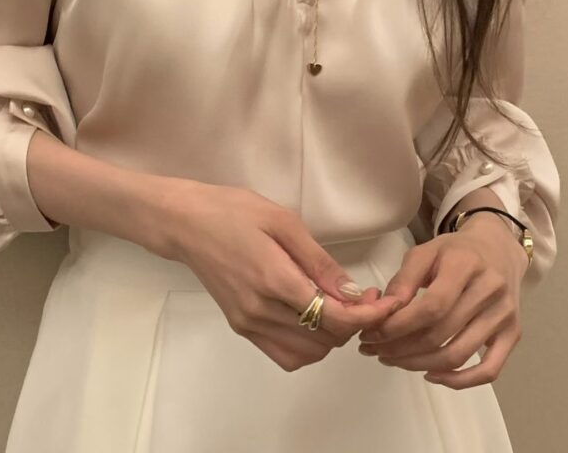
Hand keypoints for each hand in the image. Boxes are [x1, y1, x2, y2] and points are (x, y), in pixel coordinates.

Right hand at [166, 179, 403, 371]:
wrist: (185, 223)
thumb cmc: (233, 211)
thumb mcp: (281, 221)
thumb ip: (319, 261)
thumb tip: (354, 293)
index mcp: (274, 279)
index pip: (334, 317)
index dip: (367, 314)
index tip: (382, 299)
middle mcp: (260, 311)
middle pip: (325, 339)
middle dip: (354, 323)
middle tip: (363, 296)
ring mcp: (248, 323)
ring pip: (307, 354)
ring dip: (331, 337)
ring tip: (337, 307)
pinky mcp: (240, 326)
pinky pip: (284, 355)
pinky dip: (307, 346)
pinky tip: (311, 320)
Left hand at [356, 212, 528, 388]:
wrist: (497, 249)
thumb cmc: (455, 251)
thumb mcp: (425, 252)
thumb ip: (404, 279)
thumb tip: (385, 309)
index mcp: (465, 265)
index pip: (432, 307)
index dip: (400, 326)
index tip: (373, 333)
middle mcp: (490, 291)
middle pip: (441, 333)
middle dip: (401, 348)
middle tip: (375, 349)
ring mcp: (504, 315)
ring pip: (458, 355)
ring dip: (419, 364)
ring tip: (392, 359)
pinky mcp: (513, 333)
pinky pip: (489, 370)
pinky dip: (459, 381)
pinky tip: (430, 374)